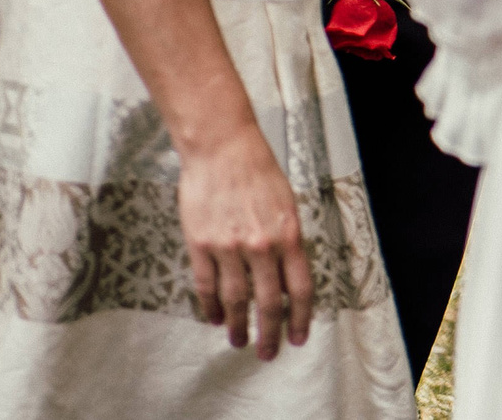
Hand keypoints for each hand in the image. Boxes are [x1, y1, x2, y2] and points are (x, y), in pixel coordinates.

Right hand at [177, 128, 312, 358]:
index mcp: (289, 235)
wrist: (223, 149)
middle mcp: (261, 246)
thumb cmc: (259, 172)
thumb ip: (287, 242)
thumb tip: (286, 280)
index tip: (299, 337)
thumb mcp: (287, 206)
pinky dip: (211, 306)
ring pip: (235, 299)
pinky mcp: (200, 244)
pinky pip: (206, 285)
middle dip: (269, 333)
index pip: (300, 288)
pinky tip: (215, 318)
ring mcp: (229, 247)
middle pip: (268, 303)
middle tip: (267, 353)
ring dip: (238, 325)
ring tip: (239, 341)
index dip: (301, 318)